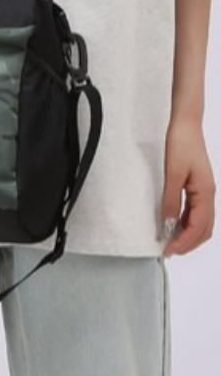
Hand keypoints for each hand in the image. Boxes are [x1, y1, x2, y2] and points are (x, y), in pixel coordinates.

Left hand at [161, 116, 215, 256]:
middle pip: (204, 229)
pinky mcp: (197, 185)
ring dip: (187, 234)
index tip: (168, 250)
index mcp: (205, 193)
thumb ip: (170, 199)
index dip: (184, 242)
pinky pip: (195, 210)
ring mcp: (204, 190)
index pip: (198, 227)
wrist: (185, 124)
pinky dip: (186, 221)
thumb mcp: (172, 173)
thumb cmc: (180, 144)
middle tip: (168, 251)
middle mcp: (208, 194)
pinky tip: (173, 223)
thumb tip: (167, 223)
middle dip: (188, 243)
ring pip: (201, 221)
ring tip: (170, 241)